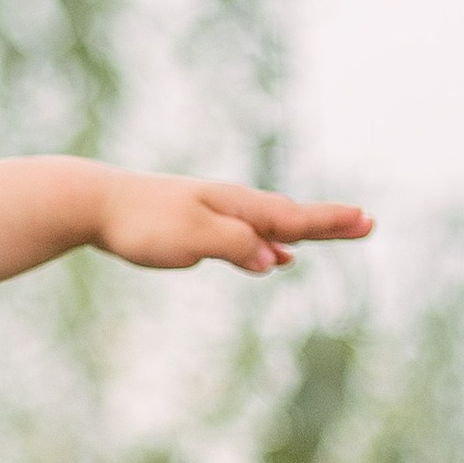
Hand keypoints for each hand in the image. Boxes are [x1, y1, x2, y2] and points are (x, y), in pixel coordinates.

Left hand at [89, 173, 371, 276]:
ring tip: (334, 233)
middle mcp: (231, 207)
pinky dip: (271, 245)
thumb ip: (235, 246)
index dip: (329, 223)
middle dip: (328, 223)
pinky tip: (275, 256)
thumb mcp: (192, 238)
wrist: (97, 203)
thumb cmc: (142, 222)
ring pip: (271, 227)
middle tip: (366, 223)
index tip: (365, 221)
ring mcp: (216, 215)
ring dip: (304, 233)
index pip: (292, 218)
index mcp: (235, 207)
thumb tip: (274, 259)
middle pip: (290, 218)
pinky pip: (249, 238)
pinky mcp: (199, 228)